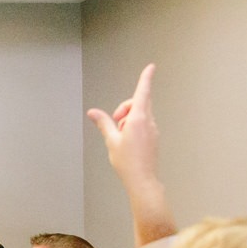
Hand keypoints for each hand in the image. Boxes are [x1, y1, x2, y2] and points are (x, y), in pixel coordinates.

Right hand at [87, 64, 174, 245]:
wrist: (143, 180)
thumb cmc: (127, 162)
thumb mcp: (111, 141)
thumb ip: (103, 123)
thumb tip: (93, 112)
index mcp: (138, 119)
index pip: (142, 93)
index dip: (146, 78)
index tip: (151, 67)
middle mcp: (149, 122)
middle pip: (139, 102)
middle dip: (125, 106)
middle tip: (116, 120)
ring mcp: (153, 129)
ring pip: (141, 114)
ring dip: (129, 118)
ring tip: (121, 135)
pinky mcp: (153, 137)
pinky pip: (143, 124)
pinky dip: (134, 126)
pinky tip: (127, 141)